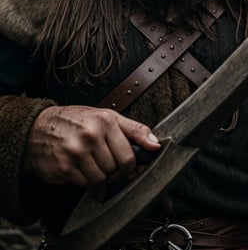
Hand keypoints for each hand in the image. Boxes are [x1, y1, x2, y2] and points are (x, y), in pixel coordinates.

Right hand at [24, 105, 159, 186]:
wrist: (37, 128)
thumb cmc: (75, 122)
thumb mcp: (106, 117)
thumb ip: (134, 129)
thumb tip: (156, 144)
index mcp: (105, 120)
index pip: (129, 156)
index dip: (130, 166)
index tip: (126, 166)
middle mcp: (91, 135)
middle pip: (115, 170)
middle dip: (112, 169)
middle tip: (102, 159)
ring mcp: (76, 152)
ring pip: (102, 179)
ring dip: (98, 175)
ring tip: (89, 161)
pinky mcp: (64, 168)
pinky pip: (86, 184)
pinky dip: (84, 179)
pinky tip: (77, 166)